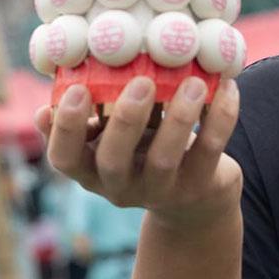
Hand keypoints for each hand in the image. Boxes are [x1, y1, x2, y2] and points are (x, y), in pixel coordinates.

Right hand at [35, 76, 242, 231]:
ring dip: (178, 117)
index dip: (67, 128)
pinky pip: (210, 149)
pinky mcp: (200, 185)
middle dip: (125, 120)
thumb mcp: (112, 138)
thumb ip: (88, 119)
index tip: (77, 90)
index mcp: (91, 170)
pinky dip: (221, 116)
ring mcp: (161, 190)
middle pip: (113, 161)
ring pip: (164, 159)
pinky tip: (228, 87)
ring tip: (193, 82)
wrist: (195, 196)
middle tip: (141, 82)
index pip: (65, 159)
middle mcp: (121, 186)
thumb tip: (51, 102)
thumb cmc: (142, 149)